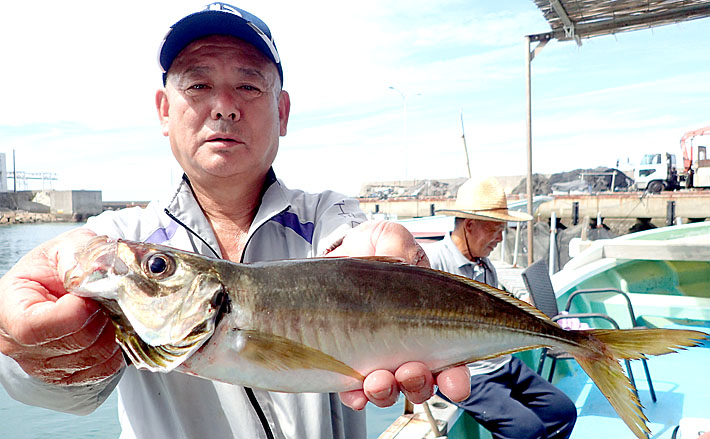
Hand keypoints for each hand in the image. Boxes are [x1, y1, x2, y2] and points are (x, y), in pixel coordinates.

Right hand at [0, 228, 123, 384]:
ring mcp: (42, 364)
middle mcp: (18, 344)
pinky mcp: (68, 376)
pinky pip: (103, 369)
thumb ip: (77, 256)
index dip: (73, 313)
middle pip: (72, 344)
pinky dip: (116, 349)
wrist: (63, 284)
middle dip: (100, 319)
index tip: (90, 297)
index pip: (34, 326)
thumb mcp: (66, 247)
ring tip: (106, 312)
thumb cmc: (58, 268)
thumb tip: (94, 272)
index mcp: (9, 308)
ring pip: (93, 358)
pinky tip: (108, 328)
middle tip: (105, 300)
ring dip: (111, 332)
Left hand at [327, 221, 471, 408]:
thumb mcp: (390, 237)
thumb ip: (402, 245)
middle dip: (419, 385)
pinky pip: (353, 389)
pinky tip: (353, 391)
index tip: (454, 383)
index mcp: (429, 322)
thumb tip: (406, 260)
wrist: (335, 253)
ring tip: (376, 380)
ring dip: (386, 392)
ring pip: (390, 391)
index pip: (452, 360)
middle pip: (422, 383)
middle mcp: (407, 347)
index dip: (457, 378)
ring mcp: (377, 357)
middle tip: (410, 371)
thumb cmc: (371, 247)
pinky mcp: (348, 361)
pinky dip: (355, 396)